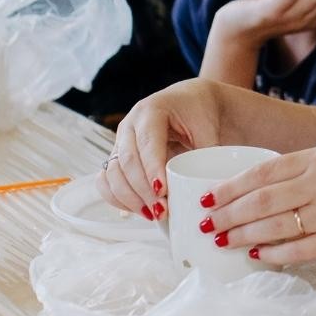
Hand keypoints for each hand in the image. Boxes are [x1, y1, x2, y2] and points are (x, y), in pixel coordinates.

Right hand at [99, 79, 227, 217]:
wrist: (190, 101)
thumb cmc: (199, 112)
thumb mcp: (208, 128)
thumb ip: (207, 155)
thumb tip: (206, 189)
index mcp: (151, 111)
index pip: (147, 144)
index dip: (152, 170)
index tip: (162, 192)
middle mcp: (130, 125)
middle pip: (126, 161)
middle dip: (142, 190)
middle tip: (161, 211)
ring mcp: (120, 141)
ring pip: (112, 173)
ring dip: (128, 197)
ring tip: (152, 215)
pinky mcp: (118, 156)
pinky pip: (106, 179)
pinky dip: (117, 197)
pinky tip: (137, 210)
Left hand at [203, 146, 315, 264]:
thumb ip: (304, 170)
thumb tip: (261, 188)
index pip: (263, 171)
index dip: (231, 186)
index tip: (209, 197)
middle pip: (262, 200)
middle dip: (228, 213)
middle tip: (207, 223)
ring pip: (274, 226)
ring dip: (243, 235)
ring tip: (223, 241)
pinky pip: (298, 250)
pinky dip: (273, 254)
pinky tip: (257, 256)